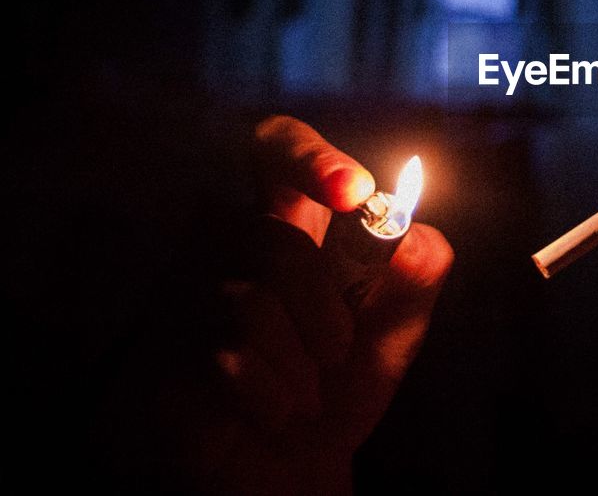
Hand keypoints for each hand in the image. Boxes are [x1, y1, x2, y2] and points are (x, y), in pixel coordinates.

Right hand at [103, 115, 452, 493]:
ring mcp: (190, 285)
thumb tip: (421, 237)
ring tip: (310, 390)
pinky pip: (224, 353)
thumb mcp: (397, 329)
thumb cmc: (343, 379)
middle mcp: (232, 236)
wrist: (295, 462)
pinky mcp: (164, 341)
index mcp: (291, 215)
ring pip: (249, 300)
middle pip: (272, 237)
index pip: (279, 147)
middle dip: (321, 304)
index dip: (310, 157)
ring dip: (300, 359)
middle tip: (341, 350)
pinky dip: (271, 392)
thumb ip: (416, 277)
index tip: (355, 192)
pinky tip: (275, 408)